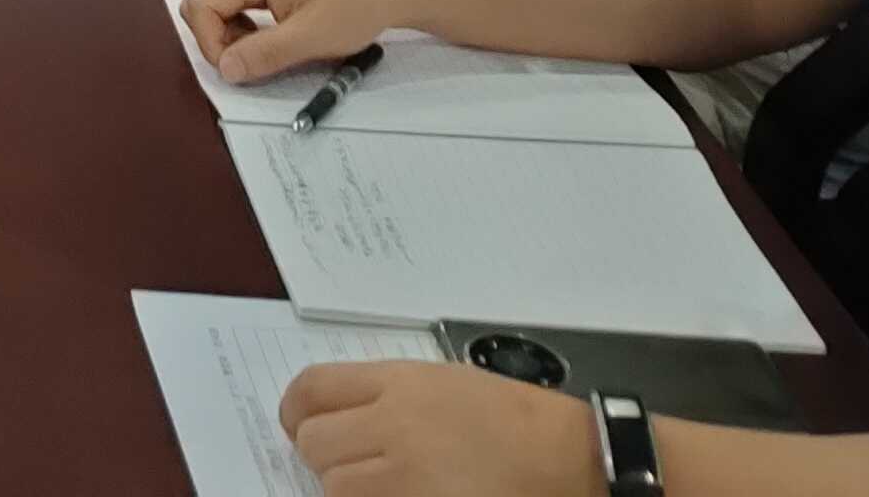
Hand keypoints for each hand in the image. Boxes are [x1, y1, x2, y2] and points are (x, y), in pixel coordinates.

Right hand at [178, 0, 406, 85]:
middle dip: (216, 38)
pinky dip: (240, 25)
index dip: (211, 43)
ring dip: (228, 34)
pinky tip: (267, 35)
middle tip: (250, 60)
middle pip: (201, 2)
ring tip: (264, 48)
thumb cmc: (354, 4)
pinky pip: (232, 1)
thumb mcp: (310, 37)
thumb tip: (225, 70)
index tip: (239, 68)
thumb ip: (263, 54)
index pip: (199, 5)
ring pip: (214, 3)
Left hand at [275, 359, 604, 496]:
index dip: (297, 412)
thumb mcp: (445, 384)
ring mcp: (403, 477)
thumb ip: (387, 395)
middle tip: (354, 463)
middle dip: (326, 455)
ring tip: (385, 485)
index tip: (302, 426)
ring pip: (333, 487)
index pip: (311, 389)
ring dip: (347, 489)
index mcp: (399, 383)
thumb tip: (338, 417)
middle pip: (314, 442)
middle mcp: (392, 426)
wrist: (571, 462)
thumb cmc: (517, 422)